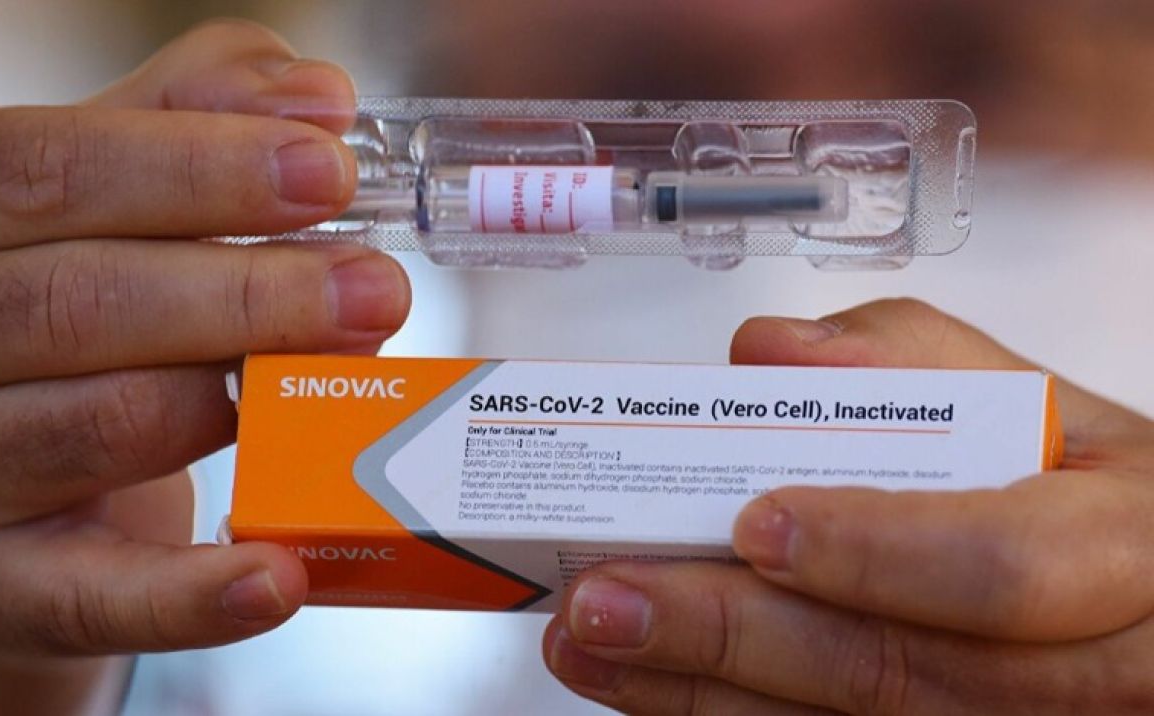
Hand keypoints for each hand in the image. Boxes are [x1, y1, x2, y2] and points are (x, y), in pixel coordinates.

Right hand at [0, 17, 409, 706]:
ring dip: (244, 403)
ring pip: (102, 428)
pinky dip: (190, 595)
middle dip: (250, 294)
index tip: (329, 172)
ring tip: (353, 376)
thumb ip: (191, 112)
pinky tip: (278, 576)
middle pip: (82, 303)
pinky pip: (87, 597)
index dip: (201, 168)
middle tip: (377, 288)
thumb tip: (316, 98)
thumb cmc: (46, 282)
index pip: (53, 170)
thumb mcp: (90, 176)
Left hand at [543, 299, 1153, 714]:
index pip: (1001, 567)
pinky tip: (658, 685)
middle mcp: (1090, 671)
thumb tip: (771, 354)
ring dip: (701, 691)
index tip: (753, 521)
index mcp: (1124, 550)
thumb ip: (910, 359)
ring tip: (595, 642)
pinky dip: (735, 715)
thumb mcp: (1047, 406)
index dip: (869, 551)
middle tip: (610, 594)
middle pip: (894, 672)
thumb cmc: (1096, 500)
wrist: (1144, 597)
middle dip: (730, 633)